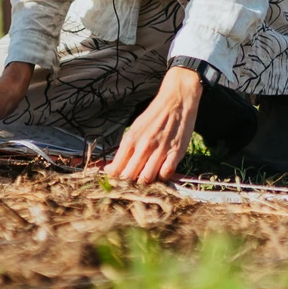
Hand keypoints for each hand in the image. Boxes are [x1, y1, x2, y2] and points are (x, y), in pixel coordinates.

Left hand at [103, 66, 202, 184]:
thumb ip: (124, 150)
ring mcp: (160, 150)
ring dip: (145, 184)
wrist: (176, 100)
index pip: (116, 169)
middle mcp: (143, 146)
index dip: (114, 181)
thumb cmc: (154, 115)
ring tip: (146, 182)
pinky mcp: (176, 152)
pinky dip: (163, 178)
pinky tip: (161, 173)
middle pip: (129, 177)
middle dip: (128, 186)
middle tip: (131, 188)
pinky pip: (166, 173)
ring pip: (147, 178)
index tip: (116, 184)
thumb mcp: (134, 129)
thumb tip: (111, 168)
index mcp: (130, 140)